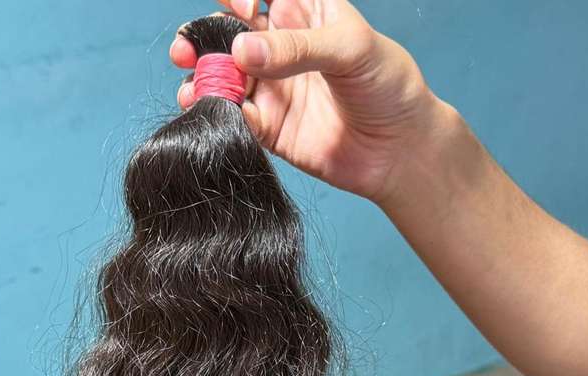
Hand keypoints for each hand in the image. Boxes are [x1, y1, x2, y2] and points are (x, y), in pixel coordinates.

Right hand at [171, 1, 446, 203]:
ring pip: (224, 78)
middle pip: (228, 35)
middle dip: (202, 38)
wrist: (401, 149)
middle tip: (187, 49)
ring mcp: (273, 89)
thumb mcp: (350, 48)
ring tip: (194, 88)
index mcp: (303, 12)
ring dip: (203, 80)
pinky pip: (236, 118)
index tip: (238, 5)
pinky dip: (220, 115)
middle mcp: (281, 49)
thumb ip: (295, 47)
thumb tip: (241, 51)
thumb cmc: (389, 85)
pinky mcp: (270, 129)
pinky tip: (213, 112)